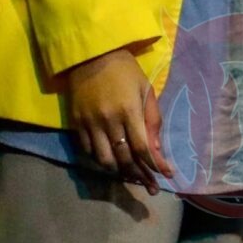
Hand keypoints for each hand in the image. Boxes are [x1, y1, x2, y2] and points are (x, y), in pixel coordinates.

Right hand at [65, 46, 170, 184]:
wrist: (91, 55)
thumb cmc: (125, 70)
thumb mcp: (145, 89)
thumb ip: (152, 119)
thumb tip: (156, 150)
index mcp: (129, 110)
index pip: (142, 148)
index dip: (155, 165)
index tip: (166, 176)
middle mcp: (109, 120)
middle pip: (124, 158)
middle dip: (140, 176)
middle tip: (150, 188)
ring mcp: (90, 123)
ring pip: (104, 160)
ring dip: (119, 172)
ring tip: (131, 177)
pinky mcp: (76, 124)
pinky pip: (88, 151)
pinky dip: (100, 160)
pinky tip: (111, 163)